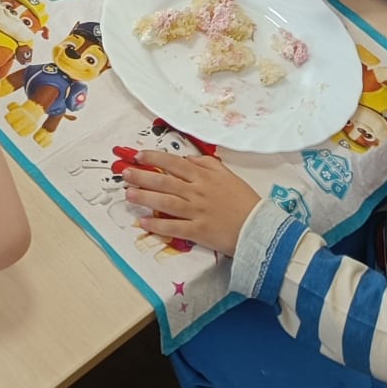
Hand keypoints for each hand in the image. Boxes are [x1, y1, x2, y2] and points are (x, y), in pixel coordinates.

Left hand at [117, 150, 261, 255]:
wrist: (261, 227)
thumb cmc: (244, 200)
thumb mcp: (228, 175)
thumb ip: (207, 165)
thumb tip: (187, 160)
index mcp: (204, 177)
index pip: (174, 164)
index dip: (154, 159)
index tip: (139, 156)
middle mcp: (197, 192)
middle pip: (165, 182)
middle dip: (142, 176)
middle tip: (125, 173)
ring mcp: (197, 212)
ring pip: (165, 202)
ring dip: (144, 198)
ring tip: (128, 194)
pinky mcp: (198, 231)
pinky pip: (174, 227)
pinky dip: (157, 225)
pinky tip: (143, 222)